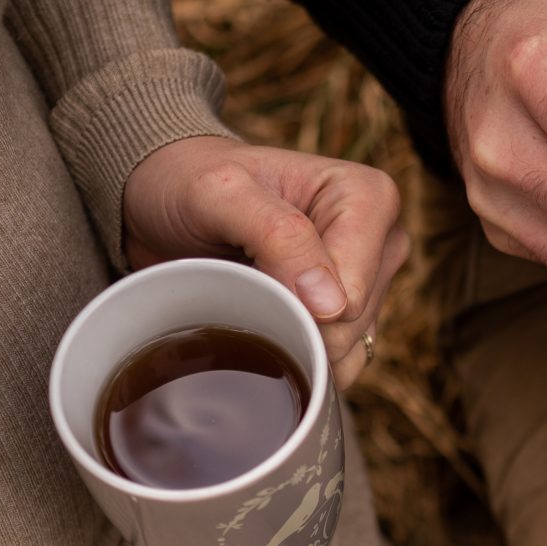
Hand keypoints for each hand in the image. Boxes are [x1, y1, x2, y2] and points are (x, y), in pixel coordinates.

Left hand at [121, 135, 408, 386]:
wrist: (164, 199)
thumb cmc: (189, 183)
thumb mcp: (219, 194)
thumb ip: (278, 236)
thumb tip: (334, 307)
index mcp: (368, 198)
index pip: (353, 294)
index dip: (296, 304)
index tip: (248, 272)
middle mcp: (381, 239)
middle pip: (352, 326)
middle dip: (294, 323)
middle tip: (244, 285)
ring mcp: (368, 280)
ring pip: (348, 351)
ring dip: (293, 341)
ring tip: (252, 299)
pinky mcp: (349, 313)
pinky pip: (338, 363)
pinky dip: (296, 355)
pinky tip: (264, 322)